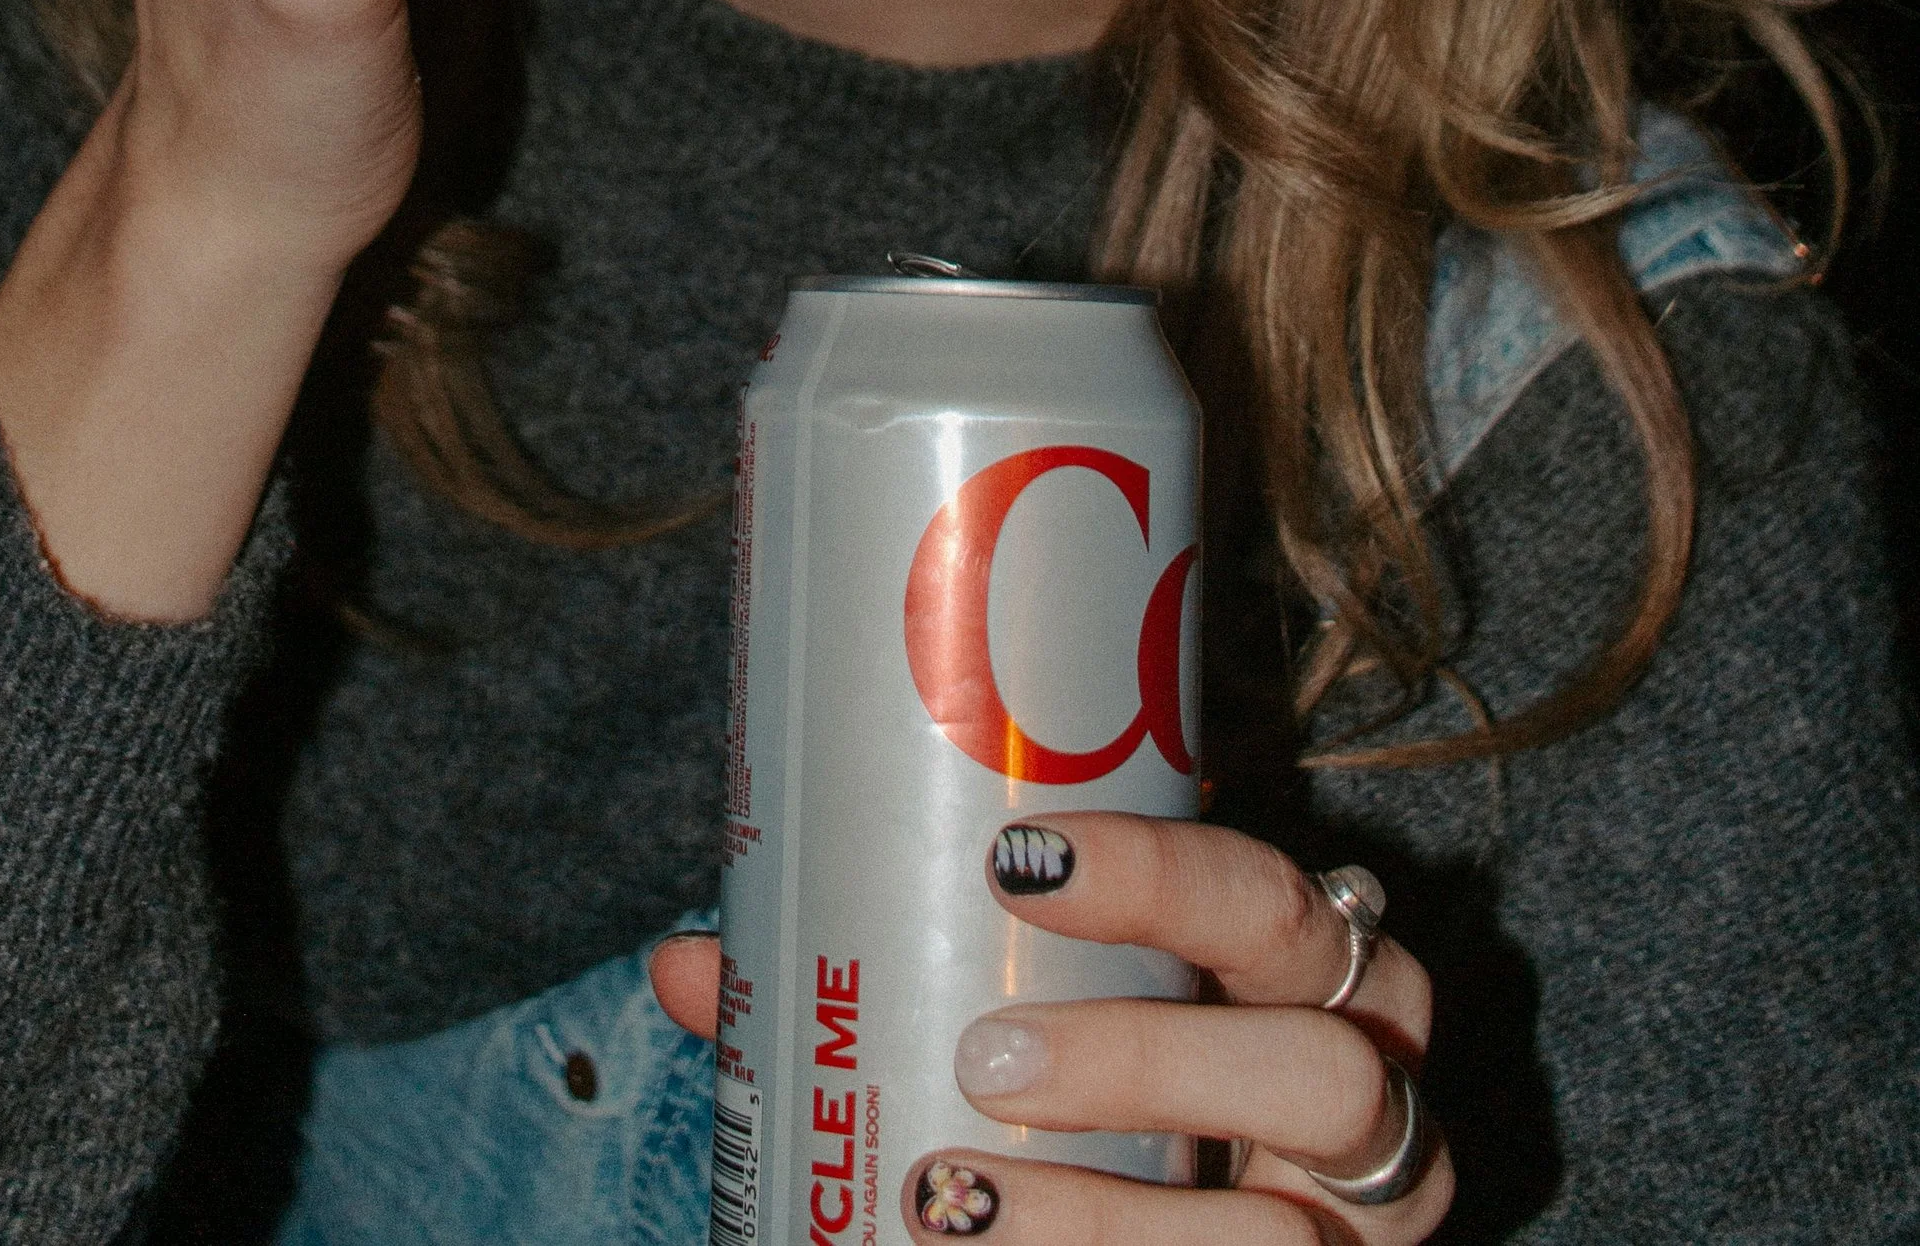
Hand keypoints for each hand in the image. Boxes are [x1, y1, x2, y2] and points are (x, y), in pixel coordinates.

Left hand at [649, 815, 1450, 1241]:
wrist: (1203, 1245)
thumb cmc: (1126, 1109)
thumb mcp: (1051, 1034)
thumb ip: (894, 993)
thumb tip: (690, 967)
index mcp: (1317, 980)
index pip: (1270, 900)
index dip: (1161, 875)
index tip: (1014, 859)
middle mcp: (1376, 1107)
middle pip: (1318, 1067)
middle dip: (1144, 1061)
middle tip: (983, 1062)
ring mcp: (1368, 1241)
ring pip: (1278, 1237)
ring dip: (1111, 1227)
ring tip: (955, 1205)